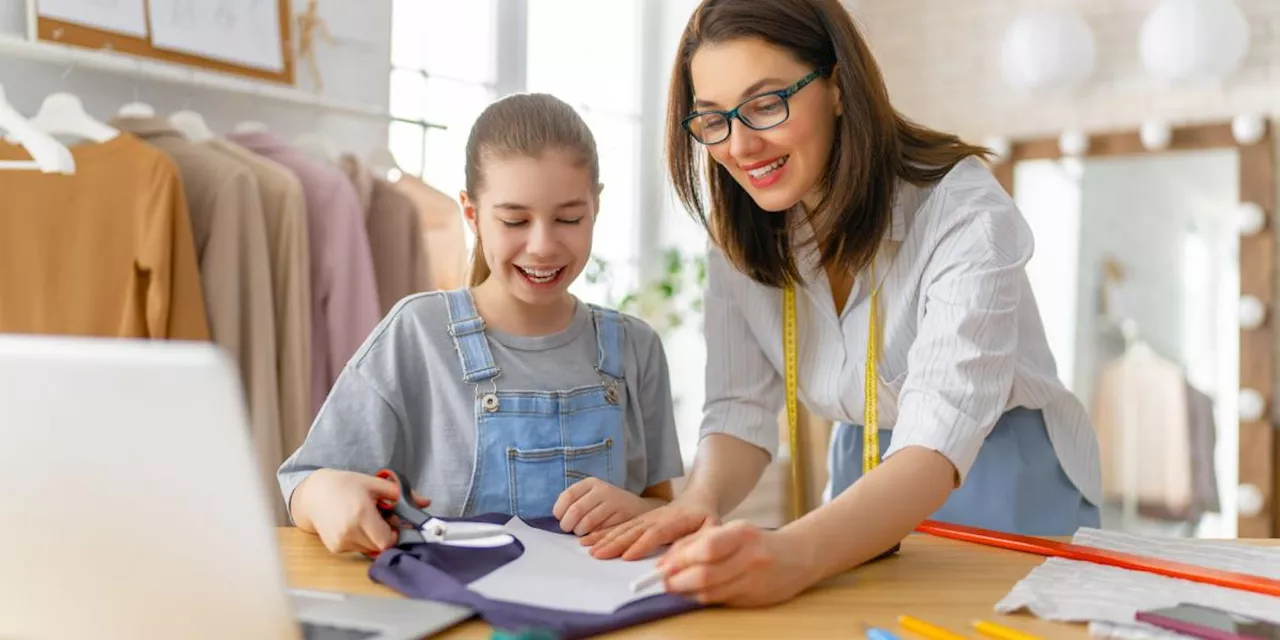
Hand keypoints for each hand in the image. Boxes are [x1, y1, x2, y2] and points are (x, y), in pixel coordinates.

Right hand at [292, 469, 430, 554]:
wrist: (313, 494)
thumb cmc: (345, 485)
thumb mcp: (374, 484)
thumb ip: (401, 494)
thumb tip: (426, 502)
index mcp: (362, 514)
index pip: (387, 540)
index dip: (394, 535)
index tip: (393, 525)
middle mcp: (350, 531)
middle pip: (379, 547)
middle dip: (385, 536)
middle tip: (380, 521)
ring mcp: (340, 542)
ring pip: (369, 550)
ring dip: (373, 539)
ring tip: (365, 521)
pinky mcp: (334, 548)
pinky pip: (357, 550)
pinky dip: (360, 541)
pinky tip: (353, 526)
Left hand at [552, 478, 653, 535]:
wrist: (637, 509)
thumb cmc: (606, 506)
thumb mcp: (590, 496)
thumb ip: (574, 502)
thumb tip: (557, 516)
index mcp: (590, 483)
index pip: (568, 496)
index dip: (559, 510)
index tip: (560, 518)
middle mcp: (602, 489)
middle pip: (576, 510)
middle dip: (568, 524)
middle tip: (569, 529)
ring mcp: (614, 502)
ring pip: (588, 522)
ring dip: (580, 531)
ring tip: (581, 532)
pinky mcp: (622, 516)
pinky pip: (601, 530)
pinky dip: (594, 535)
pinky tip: (594, 534)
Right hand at [580, 494, 718, 559]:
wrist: (697, 498)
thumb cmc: (706, 517)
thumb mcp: (713, 527)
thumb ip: (701, 541)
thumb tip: (682, 558)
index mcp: (674, 521)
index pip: (655, 533)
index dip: (641, 545)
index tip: (626, 556)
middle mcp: (655, 518)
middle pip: (633, 531)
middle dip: (614, 543)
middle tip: (598, 555)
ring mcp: (644, 518)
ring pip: (622, 528)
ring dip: (604, 538)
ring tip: (588, 549)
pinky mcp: (638, 521)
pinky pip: (618, 528)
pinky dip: (602, 534)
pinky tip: (588, 540)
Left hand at [657, 521, 814, 606]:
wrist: (798, 556)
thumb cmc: (757, 542)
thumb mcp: (733, 531)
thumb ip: (700, 541)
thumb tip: (667, 560)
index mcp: (742, 535)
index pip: (705, 549)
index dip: (679, 560)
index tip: (661, 566)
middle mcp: (750, 558)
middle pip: (705, 575)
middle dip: (677, 582)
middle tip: (663, 583)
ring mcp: (754, 581)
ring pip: (711, 593)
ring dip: (687, 593)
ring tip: (675, 589)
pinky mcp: (754, 599)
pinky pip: (721, 601)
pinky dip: (703, 598)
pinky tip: (695, 593)